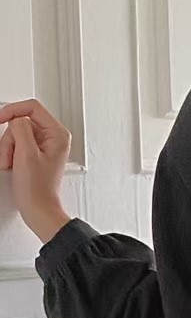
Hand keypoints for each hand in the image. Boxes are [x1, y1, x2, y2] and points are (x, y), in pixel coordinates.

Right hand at [0, 98, 71, 241]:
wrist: (38, 210)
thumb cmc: (38, 190)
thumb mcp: (26, 153)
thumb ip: (21, 128)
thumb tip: (16, 119)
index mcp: (58, 134)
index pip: (32, 107)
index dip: (12, 110)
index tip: (0, 119)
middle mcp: (54, 138)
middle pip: (22, 121)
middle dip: (10, 138)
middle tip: (10, 156)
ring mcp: (45, 146)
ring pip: (16, 133)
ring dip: (9, 148)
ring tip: (12, 164)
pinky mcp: (36, 153)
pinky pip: (17, 143)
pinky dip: (11, 153)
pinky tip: (13, 165)